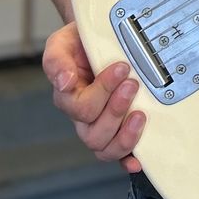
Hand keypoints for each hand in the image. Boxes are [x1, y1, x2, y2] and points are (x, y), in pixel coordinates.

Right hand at [44, 21, 144, 172]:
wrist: (99, 38)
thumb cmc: (80, 42)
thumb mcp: (62, 43)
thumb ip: (57, 61)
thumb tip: (64, 82)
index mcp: (67, 97)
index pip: (81, 107)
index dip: (102, 90)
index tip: (121, 67)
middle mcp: (82, 117)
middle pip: (93, 134)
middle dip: (116, 110)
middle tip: (132, 84)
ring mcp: (101, 126)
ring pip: (105, 148)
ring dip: (125, 135)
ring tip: (141, 114)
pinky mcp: (118, 130)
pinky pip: (119, 154)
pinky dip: (127, 159)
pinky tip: (138, 160)